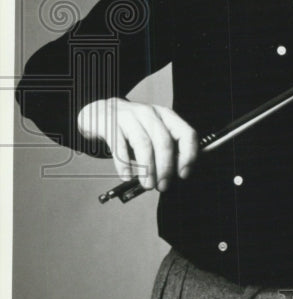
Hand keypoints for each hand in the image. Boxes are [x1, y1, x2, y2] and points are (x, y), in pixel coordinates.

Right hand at [77, 98, 198, 190]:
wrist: (98, 113)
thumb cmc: (130, 129)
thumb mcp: (152, 134)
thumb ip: (168, 149)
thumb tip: (182, 172)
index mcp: (166, 116)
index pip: (186, 133)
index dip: (188, 155)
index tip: (183, 174)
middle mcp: (149, 114)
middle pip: (164, 141)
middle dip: (165, 167)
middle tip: (163, 185)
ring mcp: (128, 117)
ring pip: (144, 144)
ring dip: (147, 169)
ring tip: (147, 184)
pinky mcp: (109, 124)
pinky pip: (119, 146)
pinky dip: (124, 164)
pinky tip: (126, 176)